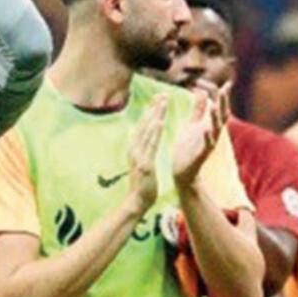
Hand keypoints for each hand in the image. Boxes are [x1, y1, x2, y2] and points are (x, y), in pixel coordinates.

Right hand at [128, 95, 166, 211]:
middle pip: (144, 124)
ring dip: (155, 115)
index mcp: (134, 148)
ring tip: (163, 102)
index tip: (157, 99)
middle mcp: (134, 149)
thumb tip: (143, 138)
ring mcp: (138, 156)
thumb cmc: (142, 184)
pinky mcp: (145, 164)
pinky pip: (151, 145)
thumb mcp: (141, 163)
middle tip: (162, 94)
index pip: (143, 125)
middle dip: (153, 108)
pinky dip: (154, 132)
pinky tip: (159, 121)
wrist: (137, 202)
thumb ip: (142, 149)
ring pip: (147, 131)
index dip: (150, 111)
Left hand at [173, 82, 231, 185]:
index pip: (218, 108)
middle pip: (220, 116)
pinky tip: (206, 128)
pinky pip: (206, 145)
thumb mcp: (192, 124)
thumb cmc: (187, 148)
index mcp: (209, 125)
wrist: (183, 171)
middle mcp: (211, 134)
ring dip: (215, 118)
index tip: (227, 84)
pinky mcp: (201, 155)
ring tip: (214, 106)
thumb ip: (198, 109)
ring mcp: (208, 144)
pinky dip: (207, 137)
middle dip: (222, 103)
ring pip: (215, 130)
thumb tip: (202, 91)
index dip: (222, 97)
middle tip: (224, 90)